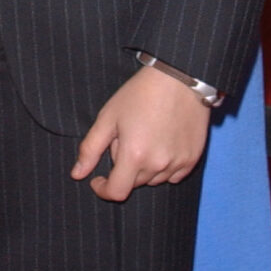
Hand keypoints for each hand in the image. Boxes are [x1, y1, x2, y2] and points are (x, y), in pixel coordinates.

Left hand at [72, 65, 210, 202]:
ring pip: (153, 179)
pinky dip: (164, 168)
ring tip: (145, 137)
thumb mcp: (108, 117)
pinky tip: (162, 144)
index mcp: (134, 155)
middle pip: (134, 183)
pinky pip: (173, 175)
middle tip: (125, 138)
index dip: (103, 189)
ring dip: (144, 168)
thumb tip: (77, 174)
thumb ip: (90, 149)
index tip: (98, 179)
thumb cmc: (140, 94)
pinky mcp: (193, 158)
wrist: (179, 78)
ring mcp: (178, 162)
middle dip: (124, 168)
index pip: (117, 192)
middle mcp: (158, 164)